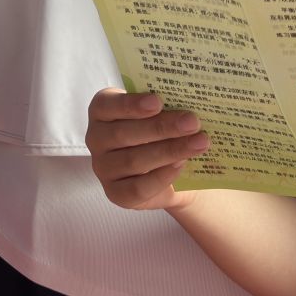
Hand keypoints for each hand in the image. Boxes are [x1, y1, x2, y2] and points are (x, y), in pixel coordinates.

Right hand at [85, 89, 209, 211]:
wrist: (174, 172)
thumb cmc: (163, 132)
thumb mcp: (162, 113)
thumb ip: (167, 106)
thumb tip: (185, 105)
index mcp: (102, 111)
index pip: (107, 104)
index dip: (131, 104)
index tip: (158, 102)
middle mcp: (96, 138)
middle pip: (123, 134)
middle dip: (161, 128)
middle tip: (192, 123)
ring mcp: (103, 168)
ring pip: (132, 161)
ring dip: (169, 151)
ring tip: (199, 143)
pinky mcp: (116, 193)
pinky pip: (137, 187)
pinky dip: (162, 176)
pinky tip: (182, 165)